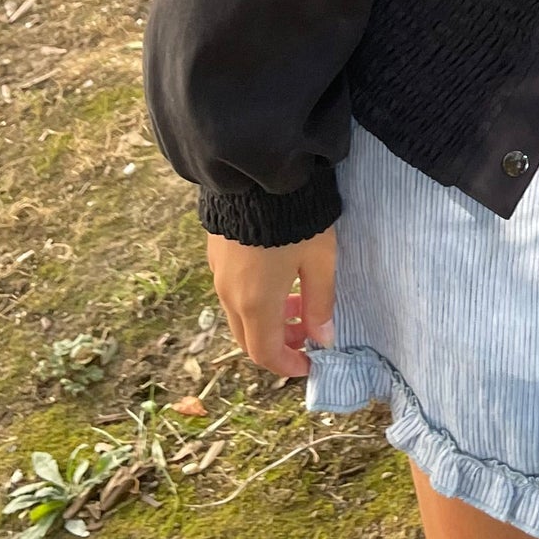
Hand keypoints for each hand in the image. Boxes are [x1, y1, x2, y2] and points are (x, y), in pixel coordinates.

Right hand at [206, 226, 335, 378]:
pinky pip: (232, 292)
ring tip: (299, 302)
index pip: (265, 354)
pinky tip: (278, 280)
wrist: (256, 172)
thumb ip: (321, 303)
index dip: (287, 366)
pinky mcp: (215, 254)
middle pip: (249, 338)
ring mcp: (218, 274)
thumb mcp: (320, 260)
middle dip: (279, 343)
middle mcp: (229, 295)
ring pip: (239, 315)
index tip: (310, 363)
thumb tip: (323, 339)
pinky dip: (255, 300)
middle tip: (308, 333)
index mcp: (255, 303)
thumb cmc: (296, 218)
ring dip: (268, 320)